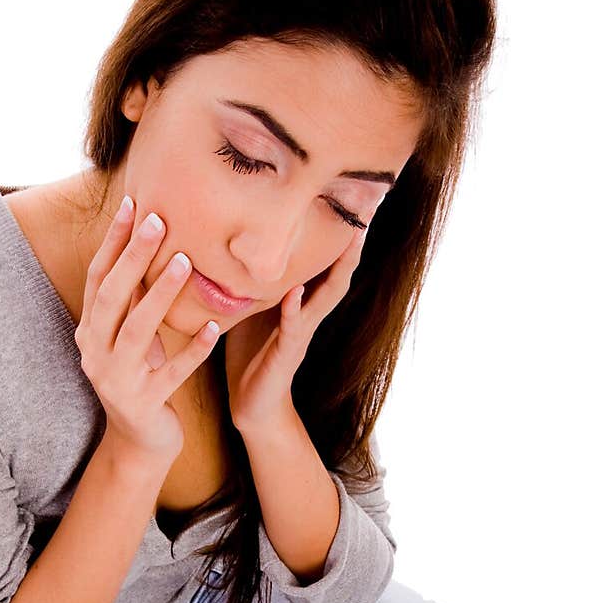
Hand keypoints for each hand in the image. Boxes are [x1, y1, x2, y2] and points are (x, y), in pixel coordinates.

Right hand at [75, 199, 220, 463]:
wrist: (139, 441)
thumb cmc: (139, 378)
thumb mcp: (130, 337)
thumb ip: (133, 301)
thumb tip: (145, 244)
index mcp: (90, 332)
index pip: (98, 278)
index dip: (113, 242)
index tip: (133, 204)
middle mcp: (95, 354)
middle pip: (112, 298)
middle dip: (133, 257)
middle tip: (158, 221)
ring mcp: (117, 381)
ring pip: (138, 332)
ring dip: (160, 295)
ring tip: (185, 262)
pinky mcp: (144, 404)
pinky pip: (172, 374)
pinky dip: (192, 350)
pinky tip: (213, 329)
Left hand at [225, 230, 365, 431]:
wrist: (252, 404)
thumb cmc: (251, 353)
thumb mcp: (252, 309)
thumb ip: (253, 282)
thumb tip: (237, 243)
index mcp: (302, 301)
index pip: (325, 262)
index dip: (338, 234)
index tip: (349, 199)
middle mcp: (309, 313)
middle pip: (339, 272)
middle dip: (352, 243)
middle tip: (367, 210)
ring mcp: (302, 333)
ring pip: (328, 296)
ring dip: (339, 268)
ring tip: (349, 239)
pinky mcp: (288, 353)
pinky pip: (294, 327)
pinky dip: (294, 309)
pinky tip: (294, 292)